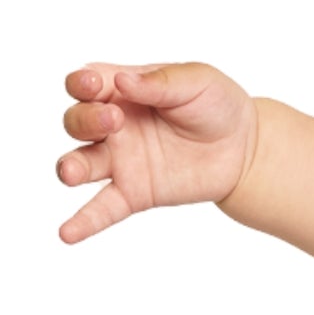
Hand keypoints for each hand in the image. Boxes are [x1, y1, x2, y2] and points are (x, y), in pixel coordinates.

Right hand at [56, 63, 258, 243]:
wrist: (245, 148)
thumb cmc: (217, 105)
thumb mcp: (197, 81)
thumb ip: (160, 81)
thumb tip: (122, 81)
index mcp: (122, 91)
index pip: (85, 84)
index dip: (80, 83)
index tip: (94, 84)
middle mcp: (112, 126)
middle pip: (76, 122)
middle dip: (85, 120)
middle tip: (114, 121)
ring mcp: (120, 161)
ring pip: (80, 163)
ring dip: (71, 167)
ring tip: (72, 173)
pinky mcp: (134, 193)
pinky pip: (102, 209)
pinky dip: (83, 222)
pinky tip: (67, 233)